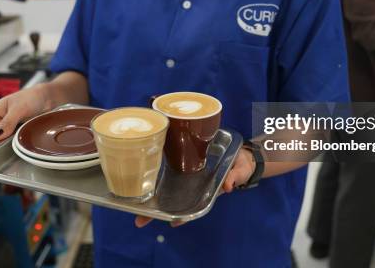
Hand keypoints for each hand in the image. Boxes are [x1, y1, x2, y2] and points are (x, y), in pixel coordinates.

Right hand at [0, 83, 51, 148]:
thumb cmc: (31, 97)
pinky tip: (20, 141)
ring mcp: (2, 130)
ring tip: (17, 139)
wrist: (46, 98)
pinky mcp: (11, 134)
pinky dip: (12, 146)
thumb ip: (7, 122)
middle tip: (10, 143)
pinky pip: (7, 145)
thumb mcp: (19, 108)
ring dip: (5, 146)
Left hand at [134, 148, 255, 227]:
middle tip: (139, 220)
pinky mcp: (184, 162)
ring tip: (134, 206)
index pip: (192, 206)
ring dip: (152, 195)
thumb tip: (228, 186)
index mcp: (207, 190)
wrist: (239, 152)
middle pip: (174, 200)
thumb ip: (234, 176)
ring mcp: (188, 175)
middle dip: (157, 211)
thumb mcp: (240, 170)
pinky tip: (142, 174)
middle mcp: (194, 185)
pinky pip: (169, 169)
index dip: (182, 215)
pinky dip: (156, 173)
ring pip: (168, 188)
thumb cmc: (240, 164)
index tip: (172, 223)